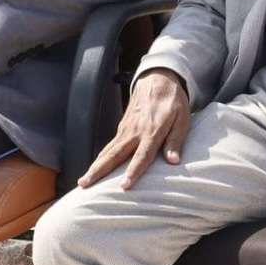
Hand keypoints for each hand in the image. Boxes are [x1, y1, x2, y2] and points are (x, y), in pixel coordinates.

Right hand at [78, 69, 189, 188]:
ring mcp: (126, 129)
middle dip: (99, 171)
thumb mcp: (182, 119)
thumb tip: (173, 161)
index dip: (133, 172)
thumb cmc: (173, 101)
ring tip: (83, 181)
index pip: (142, 155)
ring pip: (107, 151)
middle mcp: (134, 132)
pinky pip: (109, 146)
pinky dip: (100, 158)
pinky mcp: (122, 127)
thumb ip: (176, 141)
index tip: (124, 186)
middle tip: (85, 185)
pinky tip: (95, 169)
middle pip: (114, 155)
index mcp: (151, 131)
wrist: (158, 79)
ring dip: (95, 166)